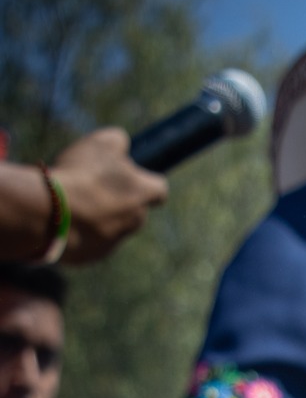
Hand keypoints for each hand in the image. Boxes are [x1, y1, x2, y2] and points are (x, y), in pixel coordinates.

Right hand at [51, 128, 167, 264]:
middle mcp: (134, 222)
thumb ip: (118, 141)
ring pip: (111, 227)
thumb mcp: (101, 143)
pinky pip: (89, 242)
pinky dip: (79, 231)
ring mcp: (114, 242)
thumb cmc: (80, 175)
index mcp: (142, 194)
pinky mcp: (93, 257)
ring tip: (70, 201)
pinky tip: (60, 217)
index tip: (133, 177)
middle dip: (118, 200)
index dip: (147, 182)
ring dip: (97, 215)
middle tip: (92, 186)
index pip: (160, 190)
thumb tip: (122, 145)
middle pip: (133, 210)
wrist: (52, 213)